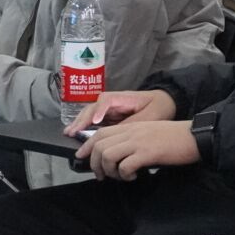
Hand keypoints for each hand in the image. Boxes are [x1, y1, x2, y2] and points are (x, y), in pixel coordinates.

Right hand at [60, 90, 175, 135]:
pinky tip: (76, 134)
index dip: (100, 111)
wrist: (164, 103)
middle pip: (93, 107)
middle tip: (72, 132)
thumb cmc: (158, 107)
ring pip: (90, 114)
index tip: (96, 121)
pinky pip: (93, 121)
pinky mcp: (108, 117)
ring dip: (79, 123)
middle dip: (82, 119)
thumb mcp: (149, 117)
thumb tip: (115, 136)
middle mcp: (112, 102)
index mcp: (123, 98)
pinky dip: (84, 127)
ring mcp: (109, 109)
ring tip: (69, 133)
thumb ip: (131, 125)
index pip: (107, 101)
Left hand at [76, 120, 198, 179]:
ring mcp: (138, 142)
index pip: (101, 133)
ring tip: (119, 176)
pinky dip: (125, 175)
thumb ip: (133, 140)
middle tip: (102, 175)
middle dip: (95, 163)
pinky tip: (134, 176)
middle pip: (100, 145)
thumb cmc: (175, 138)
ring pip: (108, 155)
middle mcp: (131, 132)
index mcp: (131, 126)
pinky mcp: (147, 153)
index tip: (82, 157)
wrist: (194, 136)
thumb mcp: (149, 133)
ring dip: (109, 171)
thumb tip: (118, 156)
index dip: (87, 146)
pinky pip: (125, 166)